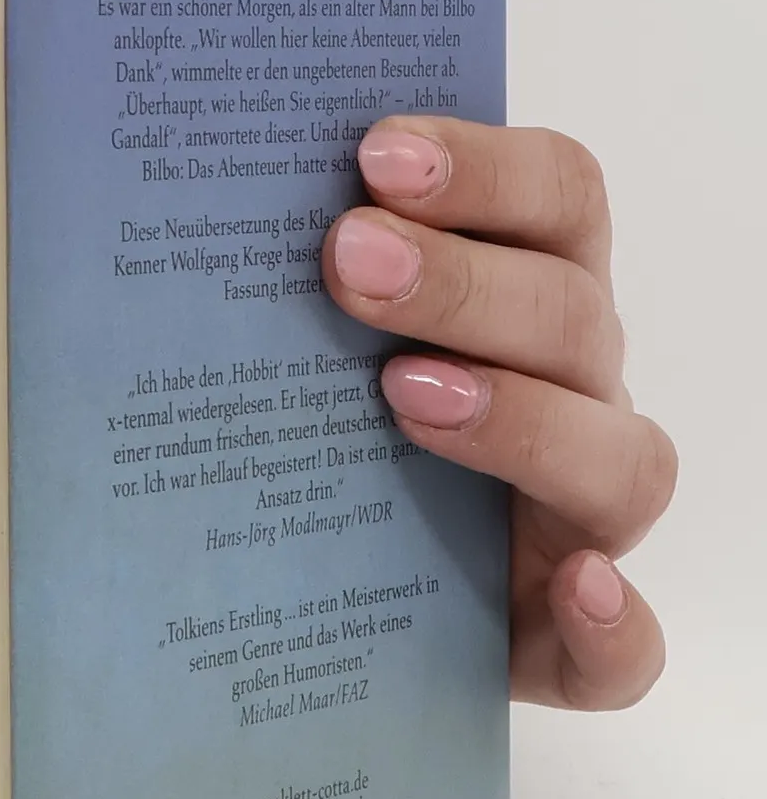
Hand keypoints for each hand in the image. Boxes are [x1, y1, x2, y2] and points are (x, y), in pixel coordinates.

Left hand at [323, 118, 675, 709]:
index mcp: (526, 299)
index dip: (485, 167)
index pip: (556, 197)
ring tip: (402, 395)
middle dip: (462, 280)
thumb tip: (175, 209)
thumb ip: (279, 276)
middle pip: (570, 315)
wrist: (339, 592)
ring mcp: (581, 517)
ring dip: (523, 419)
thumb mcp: (302, 344)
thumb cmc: (323, 433)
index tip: (374, 152)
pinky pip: (624, 646)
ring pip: (620, 460)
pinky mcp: (568, 637)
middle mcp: (573, 393)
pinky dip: (615, 620)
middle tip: (348, 257)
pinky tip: (576, 588)